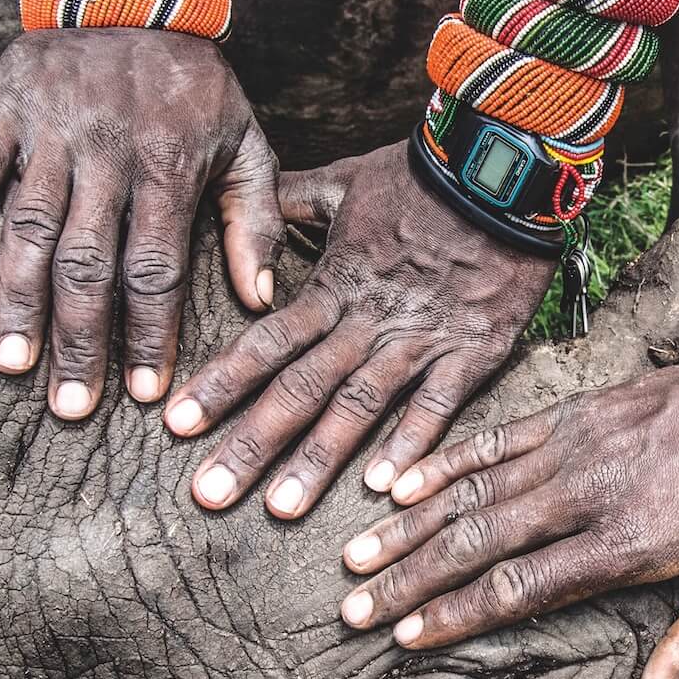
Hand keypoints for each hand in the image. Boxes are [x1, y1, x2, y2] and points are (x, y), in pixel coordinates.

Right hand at [0, 30, 281, 416]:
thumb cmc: (195, 83)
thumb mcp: (246, 141)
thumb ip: (254, 221)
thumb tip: (260, 300)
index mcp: (169, 166)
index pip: (156, 268)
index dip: (148, 333)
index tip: (144, 394)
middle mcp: (107, 151)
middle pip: (89, 263)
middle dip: (81, 340)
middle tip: (71, 407)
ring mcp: (51, 127)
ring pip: (29, 227)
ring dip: (17, 300)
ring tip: (11, 364)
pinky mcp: (5, 103)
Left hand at [166, 142, 556, 519]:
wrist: (502, 169)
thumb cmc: (426, 174)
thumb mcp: (348, 180)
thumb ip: (294, 200)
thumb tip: (252, 204)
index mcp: (335, 286)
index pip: (266, 343)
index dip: (220, 385)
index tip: (176, 424)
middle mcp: (368, 322)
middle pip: (299, 389)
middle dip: (251, 443)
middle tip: (209, 493)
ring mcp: (420, 341)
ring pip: (359, 407)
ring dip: (318, 460)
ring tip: (280, 509)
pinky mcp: (473, 351)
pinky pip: (439, 405)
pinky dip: (412, 444)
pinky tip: (387, 490)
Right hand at [337, 360, 678, 678]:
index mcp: (624, 542)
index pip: (521, 586)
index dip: (459, 613)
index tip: (409, 636)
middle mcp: (585, 494)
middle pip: (478, 541)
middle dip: (411, 578)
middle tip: (355, 609)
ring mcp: (572, 448)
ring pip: (472, 491)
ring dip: (409, 525)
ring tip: (357, 557)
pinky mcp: (570, 414)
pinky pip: (494, 440)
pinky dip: (443, 463)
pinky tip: (397, 484)